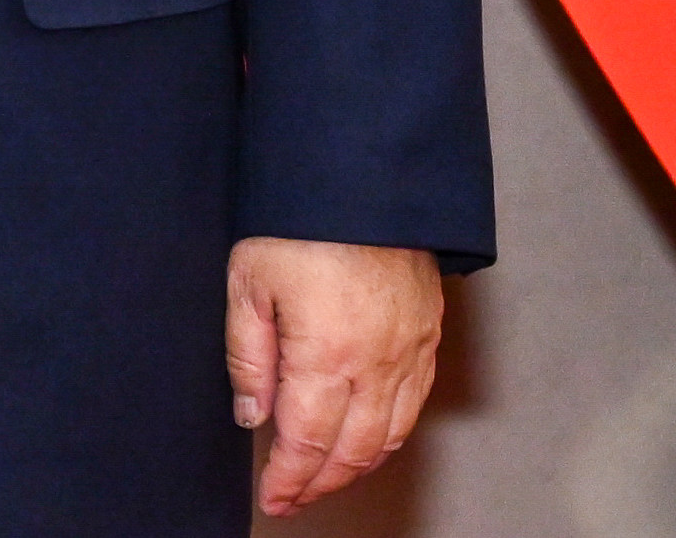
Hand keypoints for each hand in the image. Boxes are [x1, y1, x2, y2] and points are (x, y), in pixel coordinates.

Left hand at [226, 237, 442, 514]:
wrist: (363, 178)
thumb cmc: (299, 222)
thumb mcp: (248, 282)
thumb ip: (247, 356)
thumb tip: (252, 416)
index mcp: (326, 356)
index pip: (307, 442)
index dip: (289, 479)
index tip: (273, 498)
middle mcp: (376, 364)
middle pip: (352, 450)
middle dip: (320, 483)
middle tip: (293, 498)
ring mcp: (409, 352)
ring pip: (389, 435)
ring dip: (356, 466)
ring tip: (325, 478)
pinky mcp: (428, 335)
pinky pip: (414, 404)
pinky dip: (390, 434)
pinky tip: (368, 439)